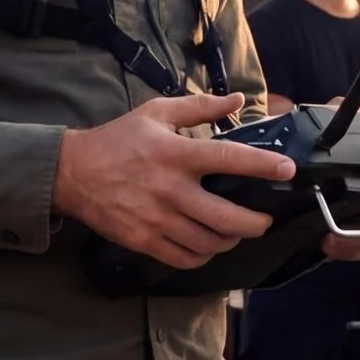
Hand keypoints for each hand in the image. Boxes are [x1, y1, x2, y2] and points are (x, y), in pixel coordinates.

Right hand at [54, 92, 294, 269]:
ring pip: (210, 243)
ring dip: (231, 239)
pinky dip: (204, 255)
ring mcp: (157, 220)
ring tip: (236, 230)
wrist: (72, 174)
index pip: (229, 159)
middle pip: (227, 217)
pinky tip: (208, 243)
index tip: (287, 171)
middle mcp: (170, 190)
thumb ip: (200, 107)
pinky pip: (186, 259)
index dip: (263, 166)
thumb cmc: (119, 140)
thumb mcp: (157, 113)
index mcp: (176, 154)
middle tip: (264, 218)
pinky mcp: (144, 241)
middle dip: (256, 222)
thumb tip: (237, 100)